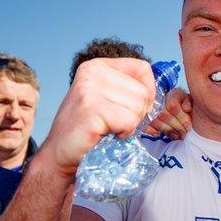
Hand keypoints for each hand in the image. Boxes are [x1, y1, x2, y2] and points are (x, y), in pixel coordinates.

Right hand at [41, 58, 154, 174]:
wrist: (60, 154)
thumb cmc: (88, 129)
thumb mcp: (108, 98)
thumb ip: (129, 88)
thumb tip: (160, 91)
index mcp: (97, 66)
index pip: (143, 68)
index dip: (148, 91)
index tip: (134, 108)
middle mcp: (92, 73)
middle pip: (143, 92)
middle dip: (137, 113)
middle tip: (115, 123)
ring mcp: (89, 90)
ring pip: (138, 108)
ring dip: (129, 125)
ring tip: (108, 128)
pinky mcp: (90, 110)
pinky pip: (128, 122)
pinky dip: (123, 133)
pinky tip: (106, 134)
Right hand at [146, 87, 192, 139]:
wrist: (188, 113)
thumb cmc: (191, 108)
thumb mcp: (194, 103)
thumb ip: (190, 103)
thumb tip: (186, 108)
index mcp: (174, 94)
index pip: (172, 106)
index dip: (181, 117)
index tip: (188, 126)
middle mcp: (162, 100)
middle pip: (164, 115)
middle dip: (176, 126)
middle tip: (184, 133)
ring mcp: (153, 109)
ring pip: (156, 121)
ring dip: (168, 131)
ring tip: (177, 136)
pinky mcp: (148, 119)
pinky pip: (146, 126)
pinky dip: (153, 131)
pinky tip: (161, 134)